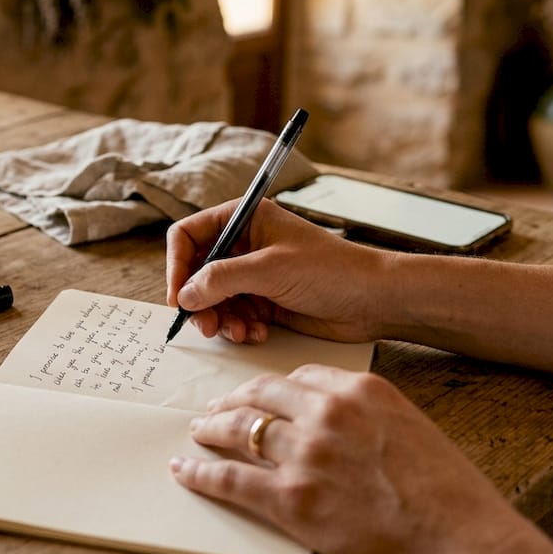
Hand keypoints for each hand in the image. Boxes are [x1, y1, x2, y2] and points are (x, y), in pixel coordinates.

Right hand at [166, 199, 390, 343]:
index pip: (189, 236)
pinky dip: (239, 328)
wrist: (374, 300)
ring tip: (239, 332)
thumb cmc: (332, 270)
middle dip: (200, 301)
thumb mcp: (269, 270)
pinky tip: (258, 334)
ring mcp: (254, 274)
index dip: (177, 266)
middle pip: (197, 272)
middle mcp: (245, 245)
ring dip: (221, 319)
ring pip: (214, 299)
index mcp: (244, 219)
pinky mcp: (265, 301)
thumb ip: (220, 279)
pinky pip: (234, 316)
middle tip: (207, 326)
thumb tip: (184, 295)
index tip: (179, 297)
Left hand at [170, 365, 552, 553]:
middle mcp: (329, 413)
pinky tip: (186, 470)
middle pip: (262, 395)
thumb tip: (341, 429)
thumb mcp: (413, 433)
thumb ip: (370, 420)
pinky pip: (231, 478)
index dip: (273, 388)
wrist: (461, 543)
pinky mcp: (291, 498)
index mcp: (362, 391)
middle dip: (233, 401)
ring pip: (239, 430)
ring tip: (199, 433)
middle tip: (217, 409)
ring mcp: (307, 454)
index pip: (301, 376)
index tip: (261, 395)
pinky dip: (201, 473)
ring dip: (211, 430)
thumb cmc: (450, 498)